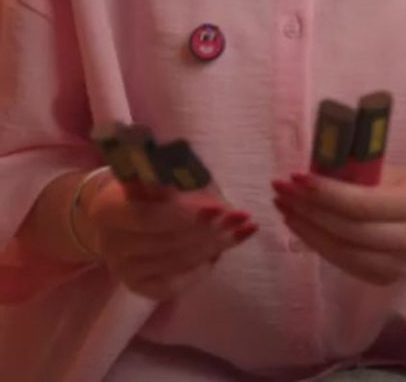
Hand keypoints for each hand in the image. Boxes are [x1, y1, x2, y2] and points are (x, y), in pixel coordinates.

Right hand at [82, 175, 257, 300]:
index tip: (219, 207)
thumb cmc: (139, 187)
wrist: (113, 219)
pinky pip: (176, 283)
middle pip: (169, 242)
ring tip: (242, 230)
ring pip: (178, 262)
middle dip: (211, 230)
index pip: (150, 217)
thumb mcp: (148, 173)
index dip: (186, 214)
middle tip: (242, 218)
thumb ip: (169, 177)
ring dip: (215, 246)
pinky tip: (221, 252)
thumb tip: (203, 183)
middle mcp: (111, 245)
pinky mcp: (138, 287)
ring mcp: (124, 271)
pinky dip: (202, 268)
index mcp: (107, 210)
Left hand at [272, 164, 405, 285]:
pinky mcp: (386, 279)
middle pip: (349, 230)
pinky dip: (318, 245)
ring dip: (307, 229)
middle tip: (281, 189)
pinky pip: (345, 264)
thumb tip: (314, 164)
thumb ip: (359, 171)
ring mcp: (399, 265)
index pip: (363, 203)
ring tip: (284, 206)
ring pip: (343, 251)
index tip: (296, 176)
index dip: (326, 192)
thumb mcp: (393, 171)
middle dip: (309, 209)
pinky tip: (300, 226)